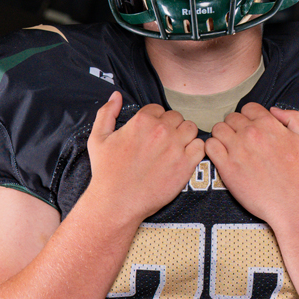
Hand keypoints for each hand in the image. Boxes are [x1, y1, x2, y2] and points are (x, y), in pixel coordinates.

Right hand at [85, 90, 203, 224]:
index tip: (150, 135)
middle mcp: (162, 130)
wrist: (117, 202)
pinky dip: (195, 150)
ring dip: (185, 136)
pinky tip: (184, 158)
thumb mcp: (98, 138)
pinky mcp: (186, 165)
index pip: (159, 109)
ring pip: (191, 129)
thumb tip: (116, 95)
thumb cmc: (106, 172)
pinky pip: (200, 147)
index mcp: (142, 120)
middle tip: (162, 144)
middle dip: (171, 127)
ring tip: (174, 149)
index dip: (155, 120)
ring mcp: (176, 147)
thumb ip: (107, 112)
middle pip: (176, 117)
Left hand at [205, 103, 298, 226]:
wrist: (293, 202)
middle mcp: (251, 133)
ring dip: (222, 136)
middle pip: (231, 118)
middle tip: (241, 142)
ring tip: (229, 148)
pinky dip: (212, 148)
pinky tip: (221, 156)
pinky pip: (210, 146)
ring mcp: (237, 149)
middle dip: (235, 127)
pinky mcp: (227, 167)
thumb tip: (273, 110)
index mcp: (268, 124)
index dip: (248, 118)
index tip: (251, 130)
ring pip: (218, 129)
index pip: (248, 108)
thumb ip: (292, 117)